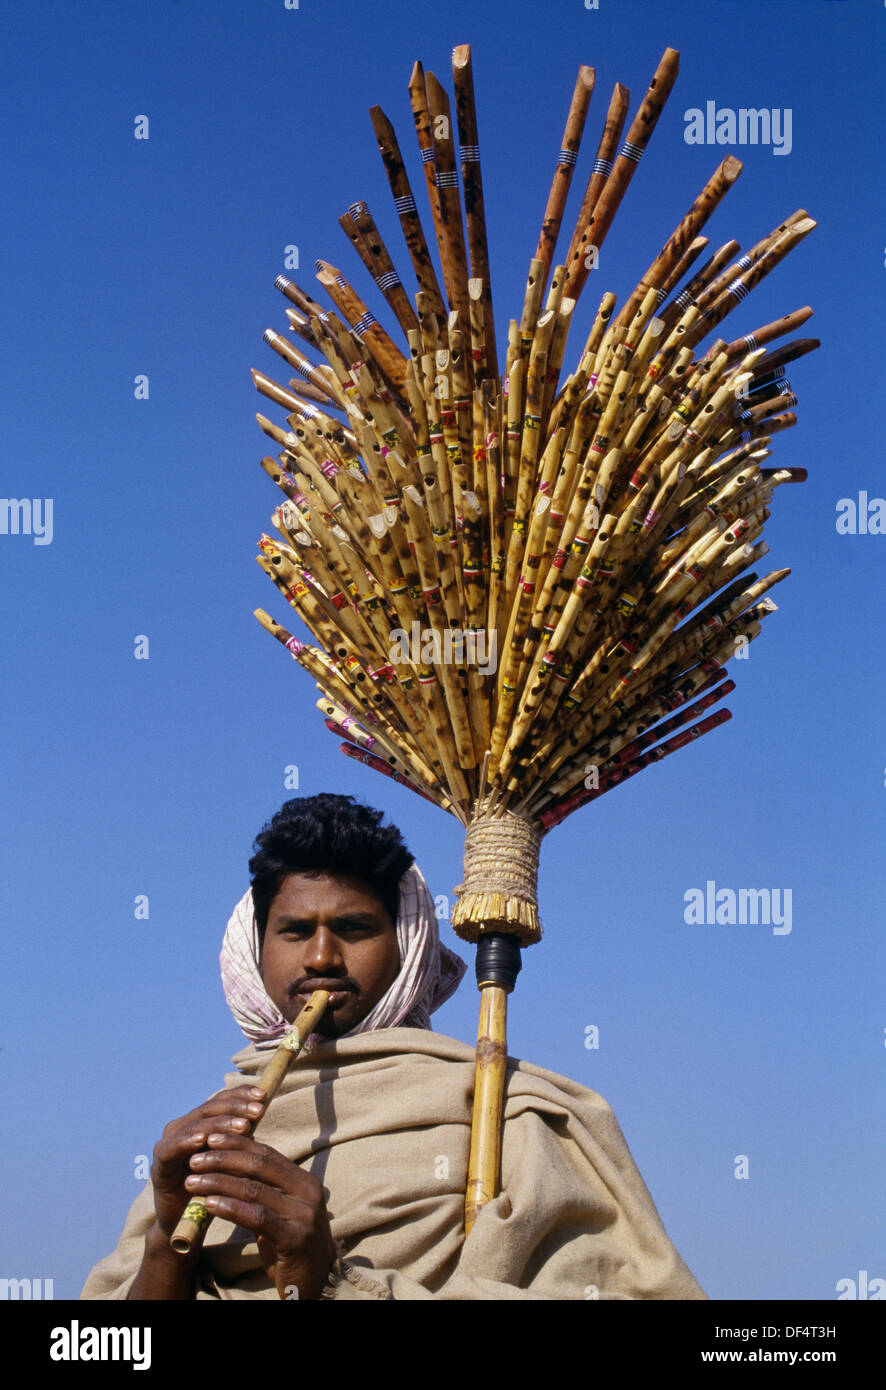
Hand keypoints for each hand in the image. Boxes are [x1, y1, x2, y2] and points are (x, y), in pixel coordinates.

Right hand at [149, 1084, 270, 1240]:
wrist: (188, 1222)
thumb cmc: (214, 1186)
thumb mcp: (231, 1158)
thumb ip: (239, 1136)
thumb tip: (261, 1108)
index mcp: (199, 1123)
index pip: (220, 1101)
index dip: (240, 1095)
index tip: (263, 1095)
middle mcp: (181, 1128)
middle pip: (209, 1109)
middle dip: (235, 1108)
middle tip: (257, 1110)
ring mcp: (168, 1144)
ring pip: (194, 1127)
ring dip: (219, 1125)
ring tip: (242, 1126)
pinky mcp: (159, 1165)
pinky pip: (171, 1150)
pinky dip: (186, 1143)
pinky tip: (202, 1141)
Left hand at [183, 1132, 336, 1299]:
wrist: (314, 1284)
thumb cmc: (289, 1247)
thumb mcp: (278, 1213)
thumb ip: (262, 1191)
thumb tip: (228, 1166)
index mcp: (305, 1182)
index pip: (267, 1154)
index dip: (237, 1145)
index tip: (210, 1138)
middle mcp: (309, 1192)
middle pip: (260, 1166)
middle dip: (224, 1159)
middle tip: (195, 1159)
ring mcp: (305, 1215)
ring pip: (254, 1190)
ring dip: (218, 1183)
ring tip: (193, 1182)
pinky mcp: (296, 1238)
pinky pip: (257, 1217)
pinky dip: (230, 1208)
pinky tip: (209, 1204)